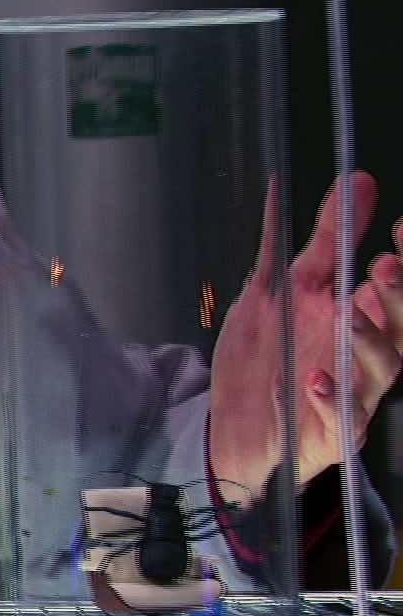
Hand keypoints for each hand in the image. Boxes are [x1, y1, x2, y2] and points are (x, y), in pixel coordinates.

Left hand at [210, 171, 402, 495]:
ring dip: (369, 343)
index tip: (400, 230)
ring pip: (380, 371)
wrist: (229, 419)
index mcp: (360, 319)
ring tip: (350, 315)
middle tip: (383, 267)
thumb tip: (356, 183)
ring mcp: (354, 396)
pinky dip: (329, 399)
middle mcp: (365, 358)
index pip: (394, 290)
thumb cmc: (267, 355)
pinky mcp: (331, 432)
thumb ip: (323, 241)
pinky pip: (341, 419)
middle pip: (399, 327)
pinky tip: (312, 380)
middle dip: (397, 296)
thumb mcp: (285, 288)